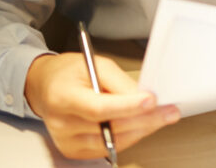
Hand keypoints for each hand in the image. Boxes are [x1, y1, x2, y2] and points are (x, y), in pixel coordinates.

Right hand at [24, 52, 180, 158]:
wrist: (45, 87)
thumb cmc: (70, 73)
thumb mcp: (95, 64)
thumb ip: (119, 82)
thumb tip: (143, 96)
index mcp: (63, 97)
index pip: (97, 107)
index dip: (126, 106)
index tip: (151, 100)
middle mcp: (62, 123)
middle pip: (109, 127)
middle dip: (145, 119)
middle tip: (169, 110)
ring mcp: (66, 141)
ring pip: (113, 141)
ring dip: (142, 129)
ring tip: (162, 117)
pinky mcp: (74, 151)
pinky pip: (108, 148)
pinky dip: (129, 137)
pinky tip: (142, 126)